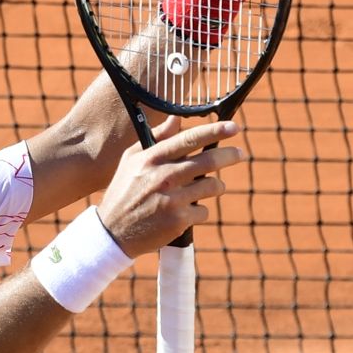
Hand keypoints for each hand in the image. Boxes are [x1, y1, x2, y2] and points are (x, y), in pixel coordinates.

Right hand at [96, 114, 244, 256]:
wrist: (113, 233)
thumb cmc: (124, 192)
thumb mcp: (132, 160)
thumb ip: (157, 139)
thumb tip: (177, 119)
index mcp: (152, 158)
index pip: (190, 139)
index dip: (216, 131)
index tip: (234, 127)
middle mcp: (163, 177)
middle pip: (209, 161)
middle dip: (230, 155)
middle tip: (240, 154)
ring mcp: (172, 200)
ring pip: (212, 186)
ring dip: (215, 186)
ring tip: (206, 188)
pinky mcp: (179, 221)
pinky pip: (204, 211)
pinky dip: (199, 212)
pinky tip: (185, 213)